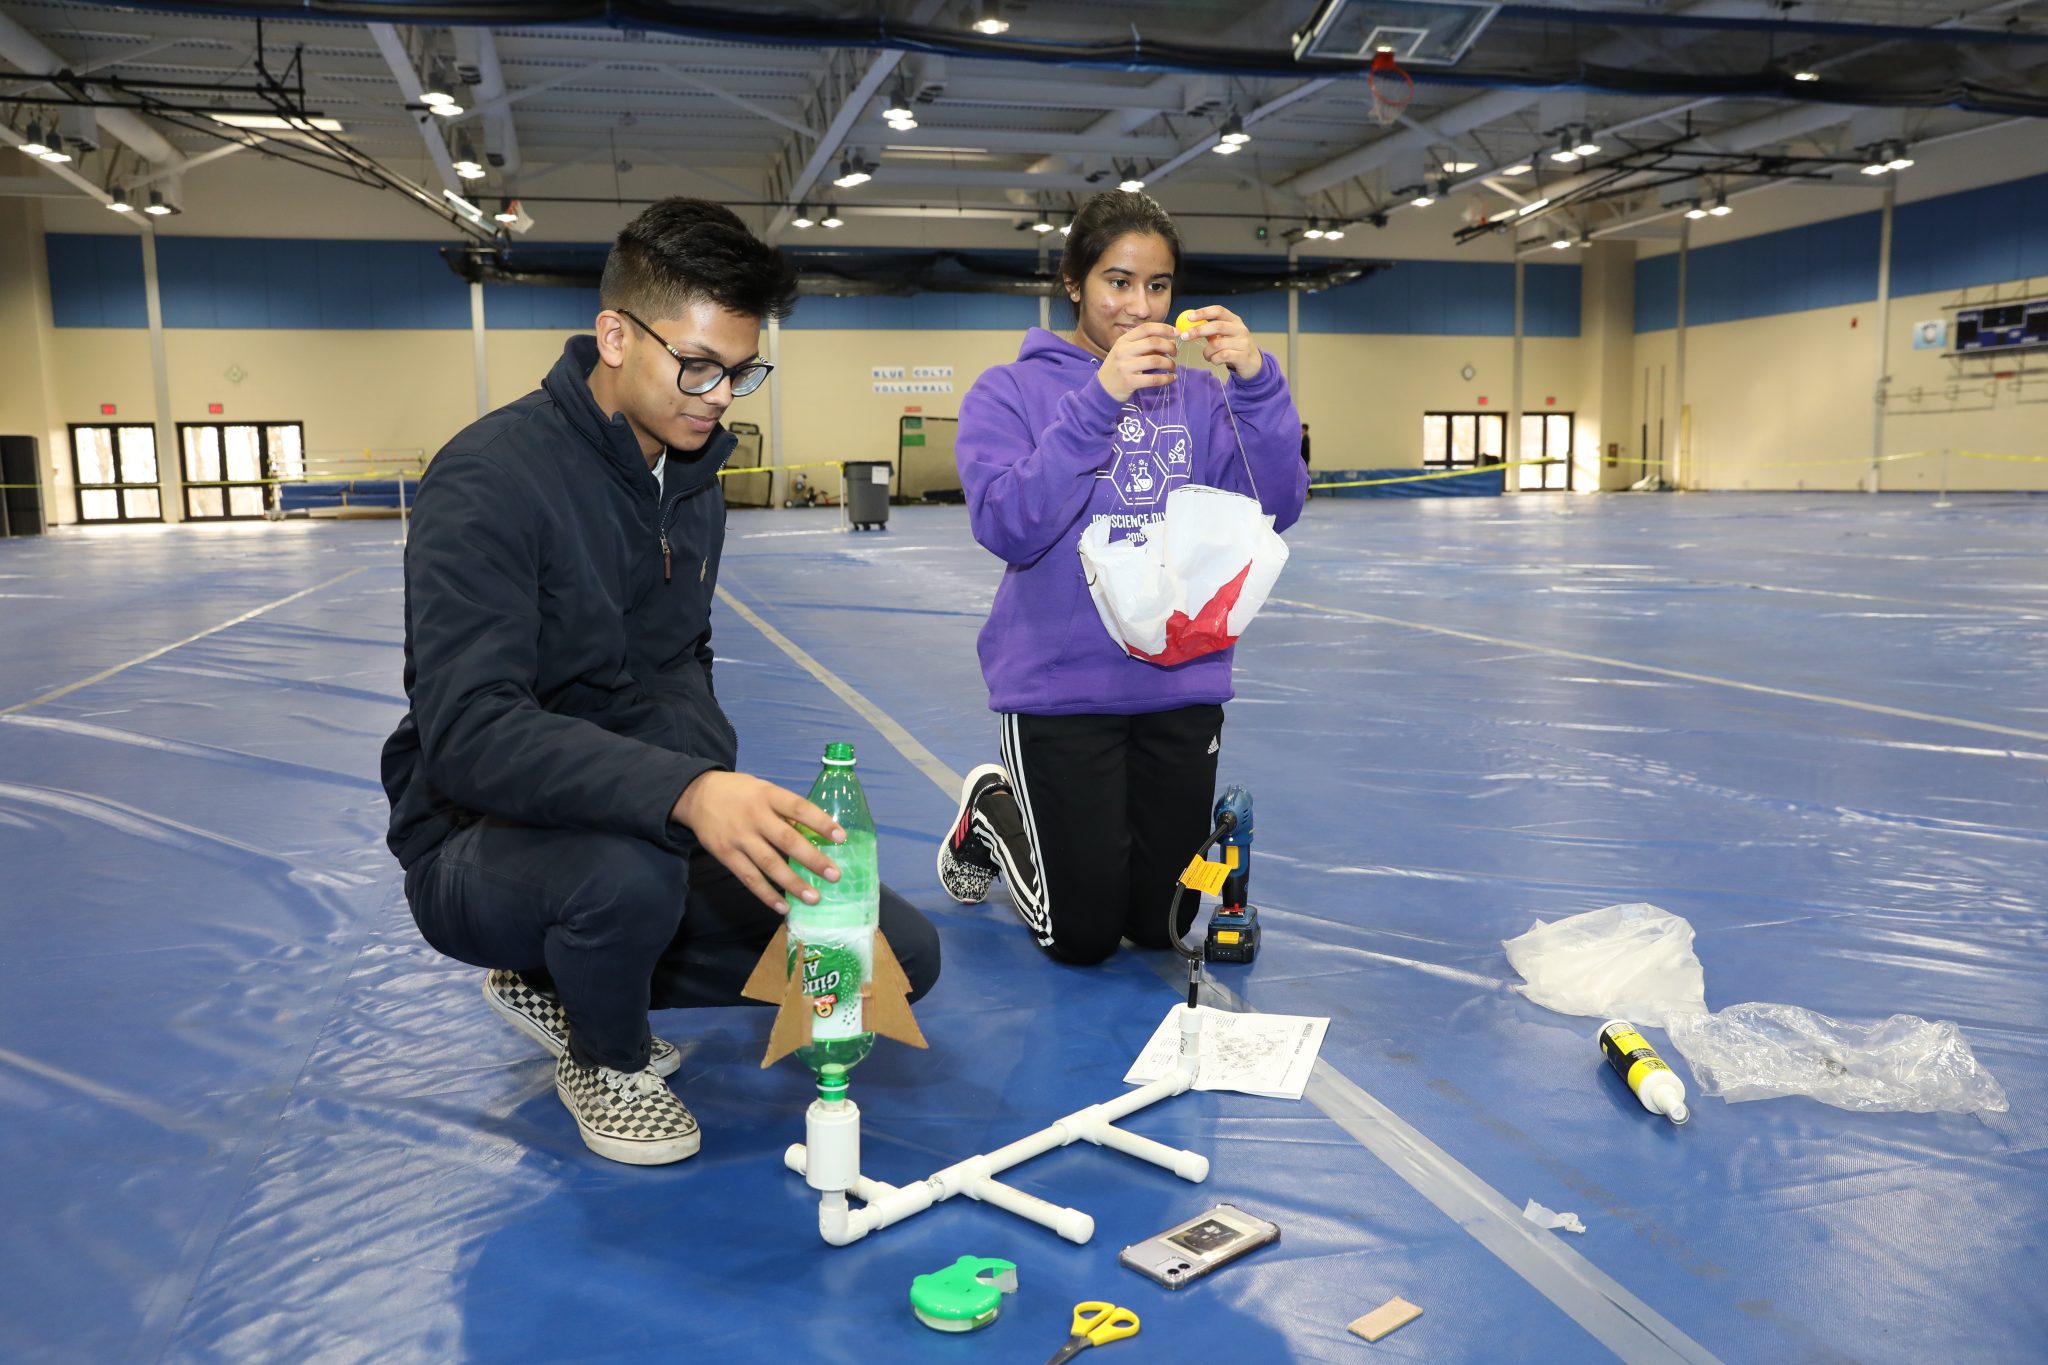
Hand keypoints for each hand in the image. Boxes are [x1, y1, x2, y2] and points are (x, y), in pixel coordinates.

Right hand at [671, 770, 842, 911]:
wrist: (696, 795)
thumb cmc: (740, 793)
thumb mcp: (763, 790)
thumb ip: (784, 810)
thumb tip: (814, 833)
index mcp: (768, 795)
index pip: (799, 808)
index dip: (821, 823)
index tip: (842, 838)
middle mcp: (755, 817)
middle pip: (787, 840)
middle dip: (813, 859)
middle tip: (834, 875)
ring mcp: (739, 837)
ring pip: (769, 864)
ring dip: (793, 883)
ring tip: (814, 897)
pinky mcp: (726, 855)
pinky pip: (749, 878)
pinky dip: (767, 894)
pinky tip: (784, 907)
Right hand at [1096, 322, 1180, 402]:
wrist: (1103, 388)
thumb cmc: (1118, 367)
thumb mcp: (1127, 352)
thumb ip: (1145, 346)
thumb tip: (1170, 341)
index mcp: (1123, 340)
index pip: (1146, 328)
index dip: (1164, 328)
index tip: (1176, 332)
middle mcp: (1123, 351)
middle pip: (1153, 342)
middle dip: (1169, 346)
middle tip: (1175, 353)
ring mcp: (1125, 366)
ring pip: (1155, 360)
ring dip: (1169, 363)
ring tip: (1172, 367)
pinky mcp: (1129, 382)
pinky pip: (1153, 379)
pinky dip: (1166, 378)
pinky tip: (1171, 378)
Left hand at [1179, 306, 1262, 381]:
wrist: (1253, 363)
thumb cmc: (1233, 348)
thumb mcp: (1224, 336)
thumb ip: (1209, 331)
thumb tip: (1186, 328)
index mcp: (1234, 320)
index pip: (1219, 311)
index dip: (1203, 312)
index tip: (1189, 317)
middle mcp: (1240, 329)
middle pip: (1217, 326)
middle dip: (1199, 330)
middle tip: (1185, 336)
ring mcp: (1243, 342)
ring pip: (1217, 344)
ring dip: (1206, 351)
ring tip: (1207, 355)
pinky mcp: (1243, 356)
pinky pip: (1222, 356)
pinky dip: (1214, 359)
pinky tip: (1214, 360)